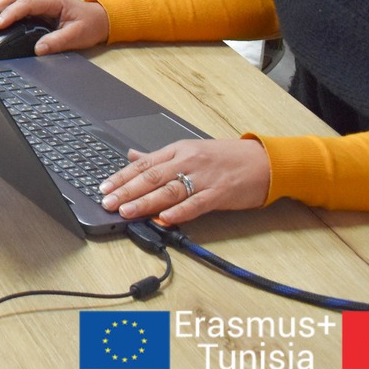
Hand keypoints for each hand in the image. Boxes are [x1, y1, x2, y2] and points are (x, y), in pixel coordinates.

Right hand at [0, 0, 108, 53]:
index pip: (24, 4)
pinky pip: (12, 7)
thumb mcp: (77, 35)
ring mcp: (35, 1)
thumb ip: (57, 42)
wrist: (99, 19)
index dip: (9, 14)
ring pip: (8, 1)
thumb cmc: (89, 23)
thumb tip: (38, 49)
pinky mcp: (33, 9)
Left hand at [99, 138, 270, 224]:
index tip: (104, 187)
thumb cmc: (227, 157)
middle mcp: (188, 161)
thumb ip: (160, 157)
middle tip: (108, 202)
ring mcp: (204, 178)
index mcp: (178, 150)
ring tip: (127, 211)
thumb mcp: (190, 150)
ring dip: (146, 202)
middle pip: (152, 177)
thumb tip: (132, 157)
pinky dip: (179, 212)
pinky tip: (164, 218)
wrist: (264, 161)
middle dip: (127, 191)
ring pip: (169, 190)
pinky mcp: (219, 193)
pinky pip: (196, 203)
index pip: (144, 164)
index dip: (122, 176)